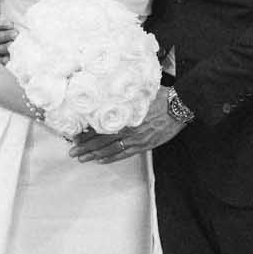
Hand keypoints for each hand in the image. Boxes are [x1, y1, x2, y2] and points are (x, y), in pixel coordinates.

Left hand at [69, 87, 187, 163]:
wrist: (179, 106)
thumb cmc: (161, 96)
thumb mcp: (139, 93)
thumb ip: (123, 98)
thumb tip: (107, 94)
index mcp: (124, 115)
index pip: (100, 127)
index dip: (86, 133)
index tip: (74, 136)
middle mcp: (128, 128)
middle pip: (102, 140)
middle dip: (85, 147)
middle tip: (73, 152)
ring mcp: (136, 138)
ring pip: (111, 149)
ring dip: (95, 155)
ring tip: (83, 158)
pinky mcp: (144, 145)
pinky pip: (124, 154)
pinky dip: (111, 158)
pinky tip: (101, 160)